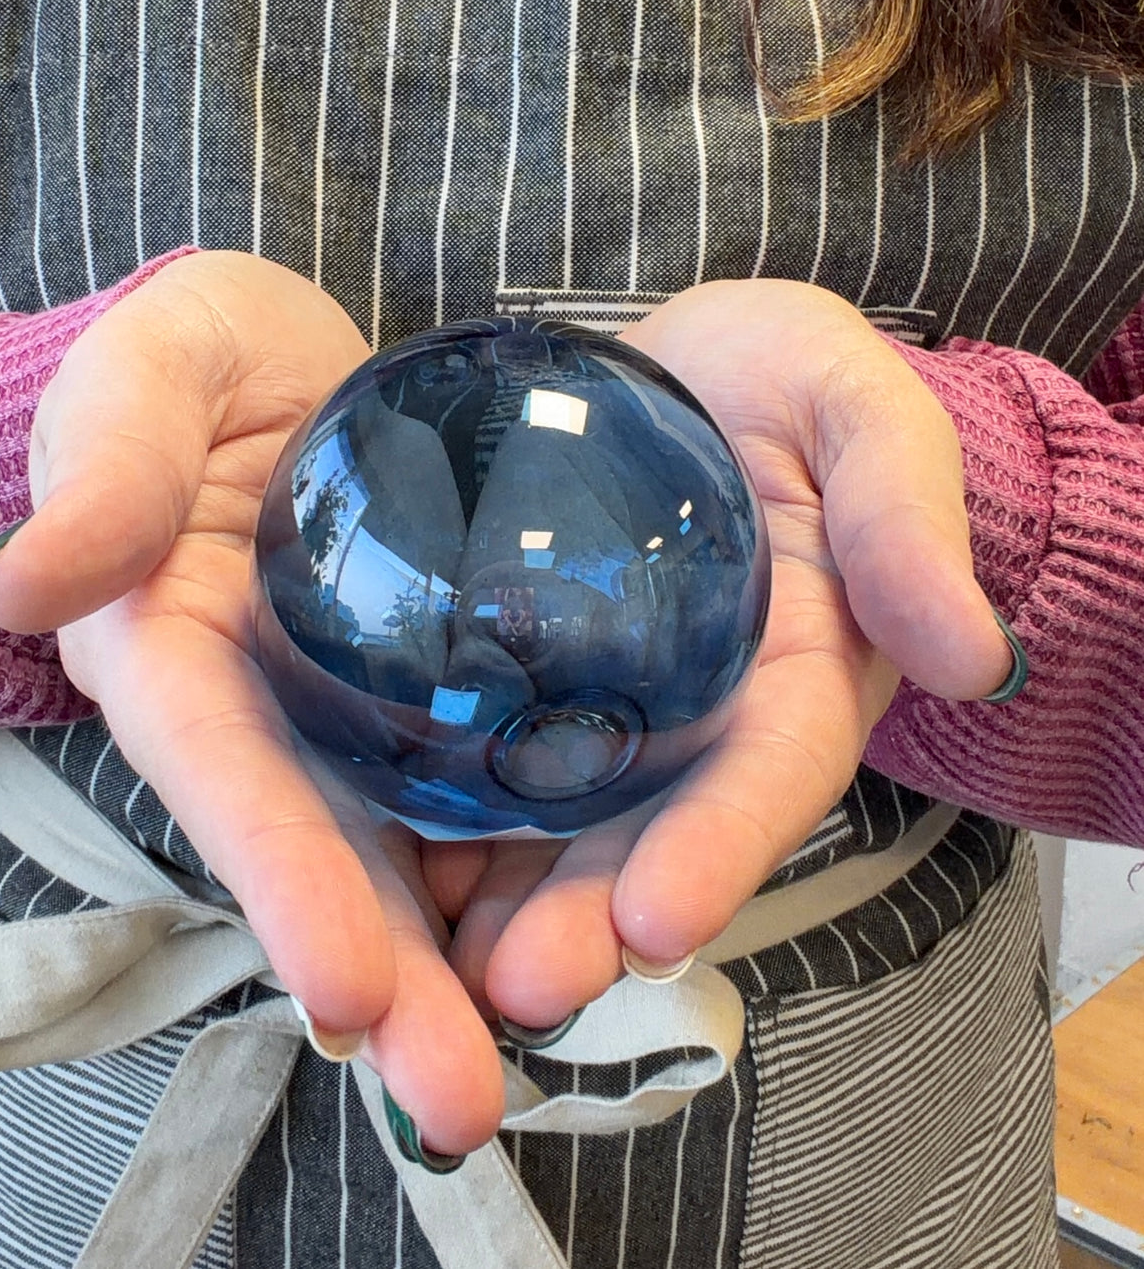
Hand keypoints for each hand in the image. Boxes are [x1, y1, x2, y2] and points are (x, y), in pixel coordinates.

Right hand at [0, 251, 503, 1154]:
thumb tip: (30, 580)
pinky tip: (602, 912)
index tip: (348, 989)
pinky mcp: (431, 686)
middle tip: (464, 1100)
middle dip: (386, 978)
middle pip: (318, 851)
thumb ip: (107, 466)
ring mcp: (353, 708)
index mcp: (175, 648)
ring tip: (544, 1045)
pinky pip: (478, 773)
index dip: (277, 875)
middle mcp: (264, 709)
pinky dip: (526, 851)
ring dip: (464, 956)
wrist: (289, 364)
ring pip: (405, 843)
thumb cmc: (194, 365)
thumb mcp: (149, 375)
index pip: (223, 771)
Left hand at [426, 279, 1013, 1033]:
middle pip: (651, 834)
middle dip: (589, 918)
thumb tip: (972, 655)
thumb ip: (906, 516)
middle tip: (518, 982)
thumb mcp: (862, 414)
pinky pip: (480, 755)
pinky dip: (438, 820)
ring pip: (560, 824)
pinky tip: (380, 864)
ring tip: (441, 969)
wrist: (688, 371)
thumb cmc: (789, 384)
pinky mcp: (526, 674)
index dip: (719, 850)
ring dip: (506, 905)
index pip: (770, 775)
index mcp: (798, 675)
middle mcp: (701, 718)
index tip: (655, 920)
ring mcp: (609, 706)